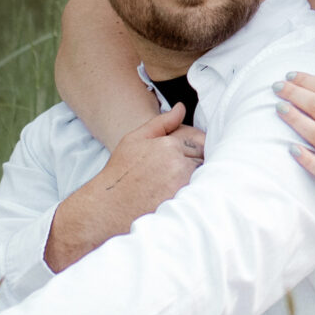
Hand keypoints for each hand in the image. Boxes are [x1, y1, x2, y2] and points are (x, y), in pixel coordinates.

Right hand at [45, 105, 203, 269]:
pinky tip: (179, 195)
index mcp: (169, 144)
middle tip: (181, 170)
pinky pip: (200, 193)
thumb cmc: (121, 172)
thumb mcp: (135, 139)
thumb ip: (162, 122)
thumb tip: (181, 108)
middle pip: (206, 157)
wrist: (108, 207)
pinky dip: (195, 193)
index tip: (186, 155)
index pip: (200, 139)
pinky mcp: (183, 203)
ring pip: (204, 175)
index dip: (196, 146)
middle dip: (199, 161)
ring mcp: (182, 184)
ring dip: (199, 177)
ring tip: (178, 183)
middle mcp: (179, 163)